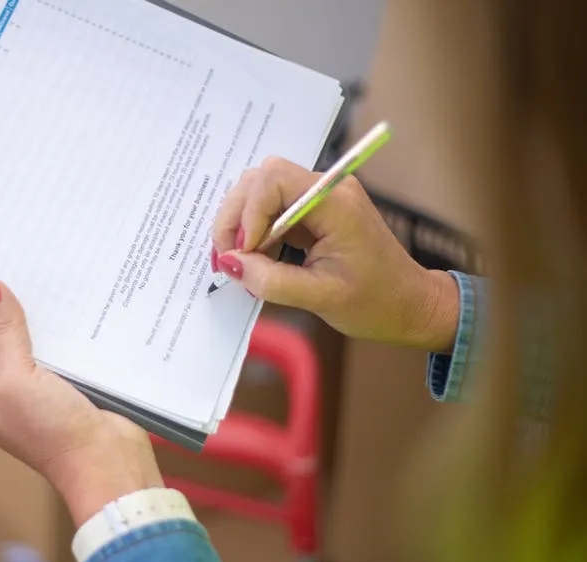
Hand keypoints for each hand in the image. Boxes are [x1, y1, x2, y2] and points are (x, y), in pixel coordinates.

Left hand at [0, 279, 163, 525]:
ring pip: (31, 341)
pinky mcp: (67, 386)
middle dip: (5, 308)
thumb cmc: (53, 433)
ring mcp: (36, 390)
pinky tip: (69, 304)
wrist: (109, 463)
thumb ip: (3, 333)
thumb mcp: (17, 379)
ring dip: (37, 317)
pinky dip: (62, 330)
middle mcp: (3, 394)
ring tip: (41, 276)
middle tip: (13, 263)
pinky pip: (58, 349)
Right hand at [212, 157, 459, 352]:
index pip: (272, 179)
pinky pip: (272, 209)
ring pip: (261, 192)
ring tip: (244, 263)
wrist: (411, 305)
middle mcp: (327, 189)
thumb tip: (230, 263)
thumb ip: (271, 280)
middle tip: (229, 259)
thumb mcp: (319, 298)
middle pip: (260, 180)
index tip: (242, 252)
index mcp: (336, 203)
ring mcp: (320, 198)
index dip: (248, 213)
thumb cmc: (377, 302)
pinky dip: (257, 232)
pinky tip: (259, 260)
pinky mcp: (314, 212)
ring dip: (243, 225)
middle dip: (236, 218)